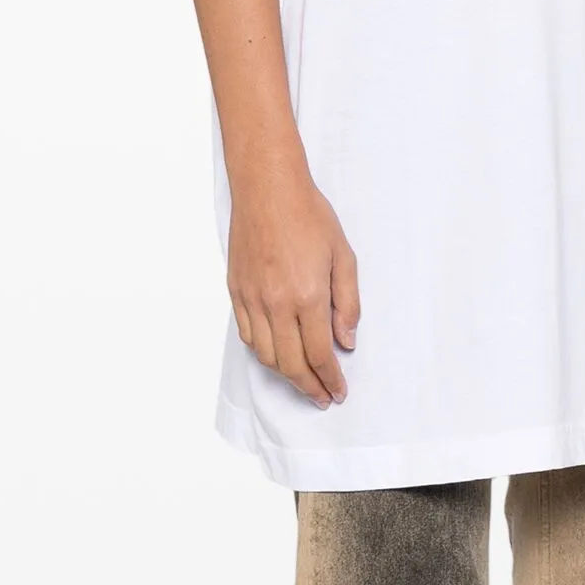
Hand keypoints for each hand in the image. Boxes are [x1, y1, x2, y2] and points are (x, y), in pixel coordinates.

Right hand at [227, 155, 360, 407]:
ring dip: (285, 375)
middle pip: (291, 363)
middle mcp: (276, 303)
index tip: (338, 391)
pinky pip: (248, 336)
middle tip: (323, 396)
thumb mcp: (343, 256)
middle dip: (309, 386)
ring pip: (266, 355)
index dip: (330, 379)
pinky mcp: (236, 291)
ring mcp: (252, 298)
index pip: (319, 353)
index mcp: (307, 295)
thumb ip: (347, 303)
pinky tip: (277, 354)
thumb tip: (346, 341)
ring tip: (302, 380)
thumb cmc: (309, 216)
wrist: (267, 188)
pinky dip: (263, 353)